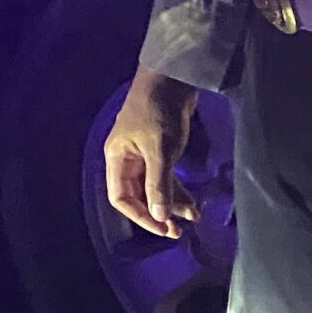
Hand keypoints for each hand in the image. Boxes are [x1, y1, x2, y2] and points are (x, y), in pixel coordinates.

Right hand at [104, 68, 201, 238]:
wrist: (171, 81)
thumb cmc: (158, 112)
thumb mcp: (159, 150)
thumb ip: (158, 184)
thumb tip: (160, 217)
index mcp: (117, 158)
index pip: (121, 197)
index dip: (140, 216)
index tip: (164, 228)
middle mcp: (127, 160)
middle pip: (138, 196)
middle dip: (158, 213)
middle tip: (179, 231)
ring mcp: (144, 155)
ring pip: (154, 188)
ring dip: (171, 203)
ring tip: (193, 217)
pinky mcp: (159, 150)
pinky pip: (165, 178)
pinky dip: (177, 191)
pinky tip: (192, 203)